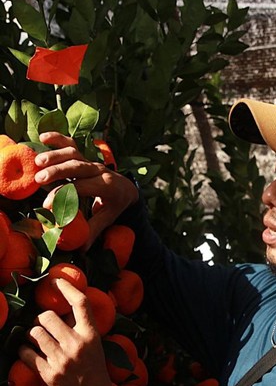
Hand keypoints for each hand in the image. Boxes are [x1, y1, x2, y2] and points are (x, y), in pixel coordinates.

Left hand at [19, 279, 120, 385]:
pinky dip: (24, 352)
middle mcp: (76, 344)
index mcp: (91, 335)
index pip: (81, 303)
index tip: (56, 281)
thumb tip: (63, 314)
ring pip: (34, 332)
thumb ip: (82, 331)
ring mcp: (61, 358)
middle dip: (41, 320)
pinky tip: (29, 355)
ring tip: (36, 342)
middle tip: (43, 328)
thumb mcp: (95, 348)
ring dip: (32, 336)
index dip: (68, 288)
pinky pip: (26, 353)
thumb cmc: (95, 374)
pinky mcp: (48, 373)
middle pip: (48, 316)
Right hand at [35, 132, 138, 246]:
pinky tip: (43, 137)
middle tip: (39, 178)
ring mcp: (91, 162)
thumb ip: (95, 230)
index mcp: (106, 186)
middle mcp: (99, 170)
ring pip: (74, 153)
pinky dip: (58, 138)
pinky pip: (71, 144)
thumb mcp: (109, 217)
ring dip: (55, 155)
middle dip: (58, 171)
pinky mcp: (84, 157)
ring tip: (38, 162)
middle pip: (78, 166)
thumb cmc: (115, 204)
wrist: (127, 189)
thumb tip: (81, 249)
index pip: (83, 187)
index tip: (48, 205)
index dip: (64, 195)